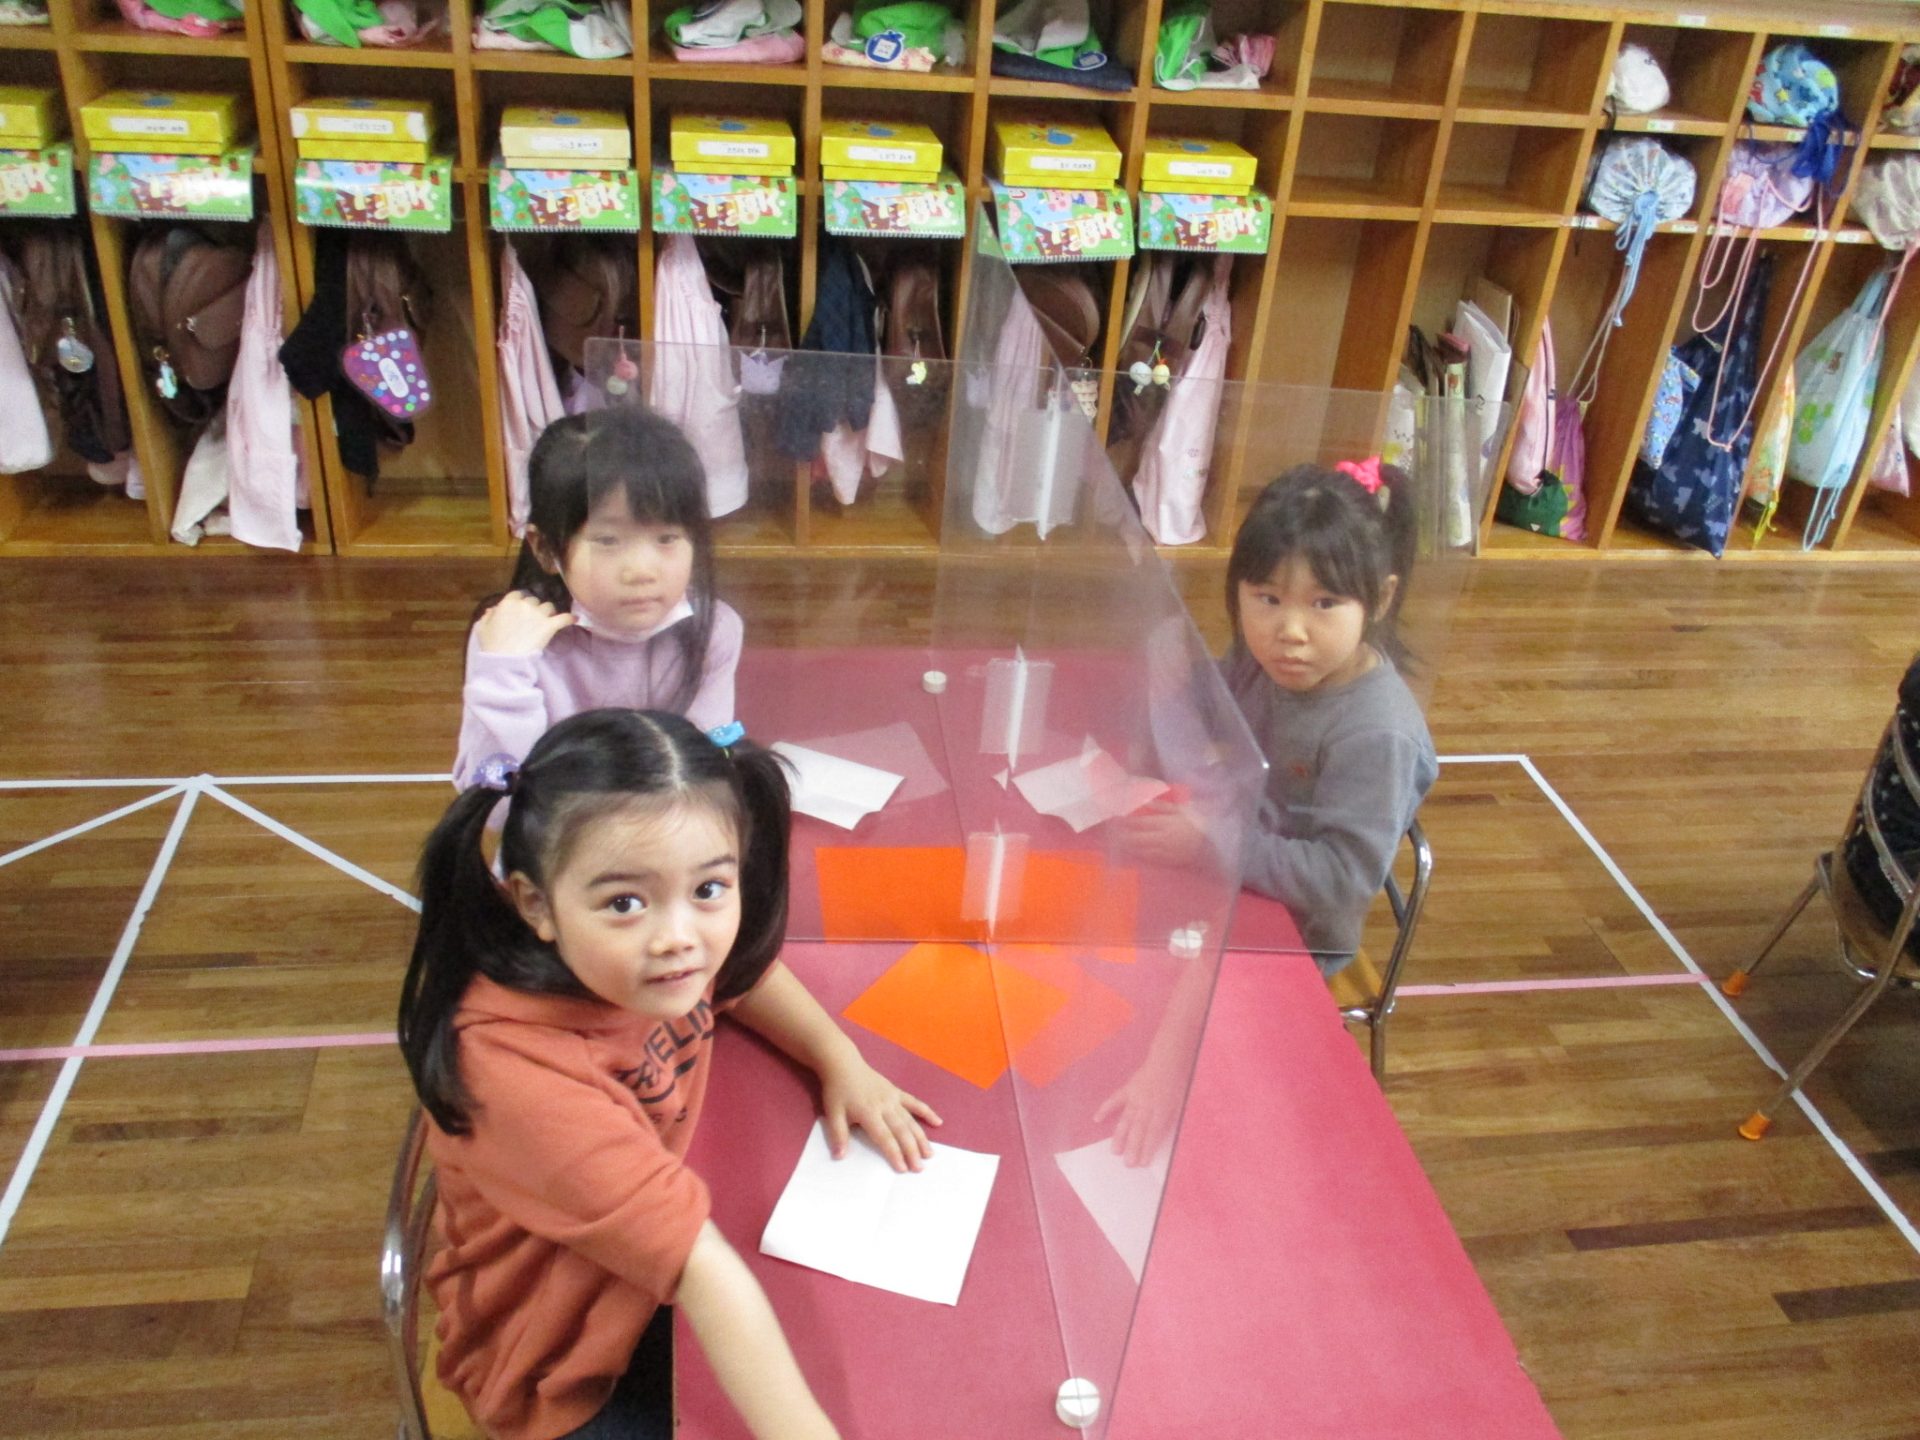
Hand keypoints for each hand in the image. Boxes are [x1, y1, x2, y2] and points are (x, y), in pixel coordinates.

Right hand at [475, 591, 575, 656]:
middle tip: (532, 620)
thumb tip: (492, 610)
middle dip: (533, 608)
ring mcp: (538, 615)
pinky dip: (569, 618)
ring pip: (548, 607)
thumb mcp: (482, 628)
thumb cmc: (491, 646)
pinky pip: (564, 618)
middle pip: (534, 600)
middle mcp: (524, 605)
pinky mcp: (549, 626)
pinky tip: (574, 619)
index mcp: (507, 603)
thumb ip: (487, 616)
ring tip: (547, 622)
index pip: (517, 595)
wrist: (505, 661)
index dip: (520, 602)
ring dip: (548, 613)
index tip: (520, 610)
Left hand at [819, 1056, 941, 1172]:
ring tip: (929, 1154)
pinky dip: (927, 1112)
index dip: (894, 1154)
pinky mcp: (896, 1092)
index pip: (884, 1137)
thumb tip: (839, 1157)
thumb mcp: (832, 1113)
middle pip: (901, 1131)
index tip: (903, 1169)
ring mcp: (893, 1098)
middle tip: (919, 1168)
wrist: (843, 1064)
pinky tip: (938, 1122)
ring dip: (921, 1137)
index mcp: (869, 1113)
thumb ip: (838, 1135)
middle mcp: (885, 1106)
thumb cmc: (837, 1090)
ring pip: (910, 1120)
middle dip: (911, 1151)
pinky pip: (914, 1103)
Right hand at [1094, 1058, 1181, 1167]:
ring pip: (1126, 1119)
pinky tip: (1096, 1119)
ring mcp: (1135, 1097)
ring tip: (1114, 1152)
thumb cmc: (1178, 1083)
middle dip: (1133, 1147)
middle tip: (1128, 1164)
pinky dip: (1105, 1109)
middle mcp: (1147, 1105)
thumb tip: (1159, 1136)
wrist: (1168, 1060)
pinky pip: (1115, 1100)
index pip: (1153, 1133)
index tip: (1142, 1163)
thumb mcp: (1180, 1103)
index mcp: (1162, 1109)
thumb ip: (1168, 1119)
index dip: (1147, 1148)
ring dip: (1120, 1136)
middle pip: (1138, 1129)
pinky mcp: (1127, 1089)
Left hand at [1115, 799, 1207, 868]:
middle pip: (1136, 837)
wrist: (1213, 844)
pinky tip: (1134, 854)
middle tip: (1112, 833)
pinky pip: (1150, 859)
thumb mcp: (1181, 810)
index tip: (1116, 818)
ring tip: (1118, 844)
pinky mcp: (1168, 861)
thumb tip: (1145, 801)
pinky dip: (1140, 856)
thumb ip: (1162, 807)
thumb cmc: (1196, 823)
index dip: (1126, 821)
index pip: (1139, 822)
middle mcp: (1160, 837)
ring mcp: (1163, 851)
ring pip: (1141, 849)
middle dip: (1123, 835)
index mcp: (1164, 822)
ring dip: (1128, 847)